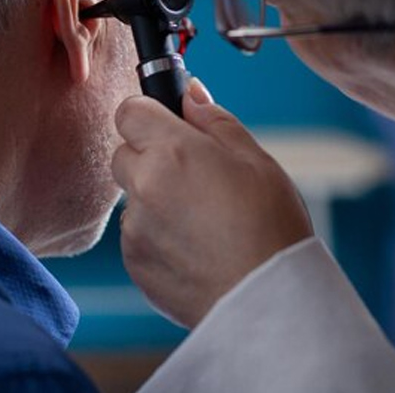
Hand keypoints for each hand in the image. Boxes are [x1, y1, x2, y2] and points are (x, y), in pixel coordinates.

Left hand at [112, 79, 313, 327]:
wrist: (267, 299)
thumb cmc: (271, 227)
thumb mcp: (255, 159)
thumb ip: (214, 120)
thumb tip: (190, 94)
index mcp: (171, 151)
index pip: (129, 110)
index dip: (150, 113)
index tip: (169, 124)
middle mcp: (143, 186)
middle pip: (124, 153)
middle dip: (150, 155)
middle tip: (193, 174)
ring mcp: (135, 228)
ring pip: (132, 197)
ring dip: (154, 198)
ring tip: (202, 218)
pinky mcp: (134, 263)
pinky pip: (136, 235)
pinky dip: (157, 235)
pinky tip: (196, 246)